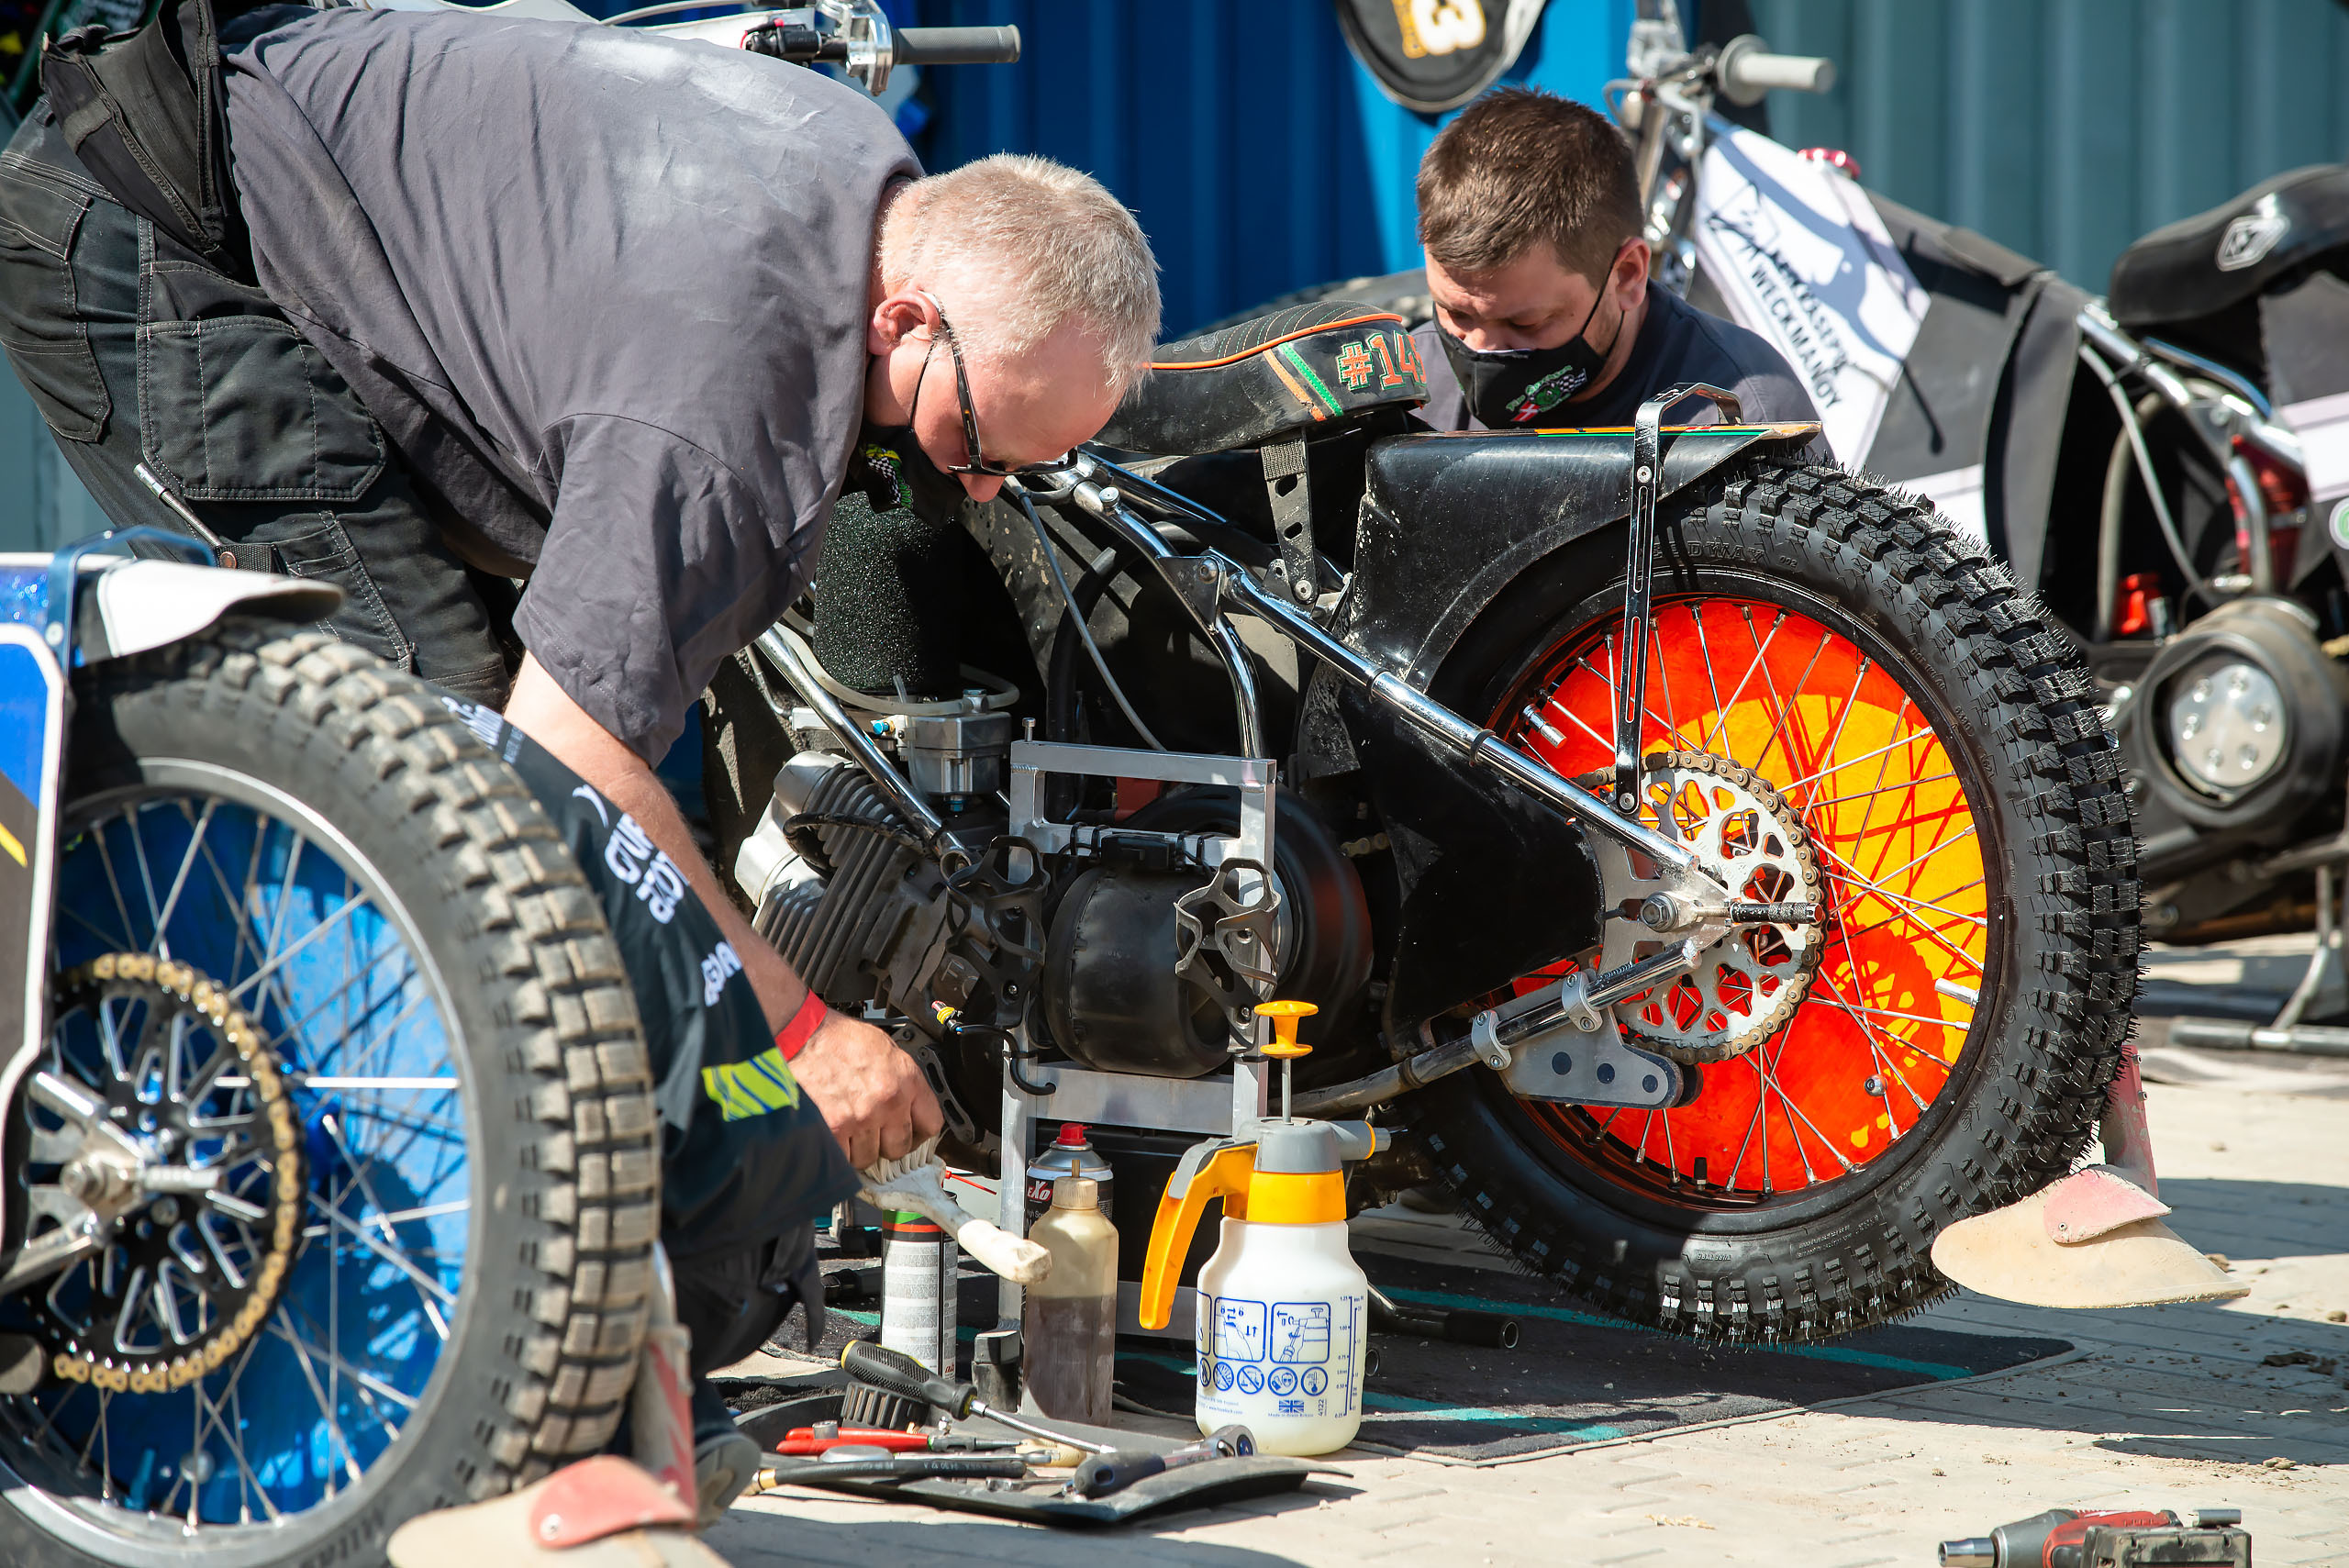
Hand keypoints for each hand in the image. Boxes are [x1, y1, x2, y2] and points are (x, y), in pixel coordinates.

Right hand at [791, 1010, 943, 1171]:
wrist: (800, 1034)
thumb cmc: (837, 1039)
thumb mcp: (884, 1049)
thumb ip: (902, 1080)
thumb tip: (909, 1106)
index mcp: (905, 1079)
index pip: (931, 1123)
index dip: (918, 1132)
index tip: (908, 1133)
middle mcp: (887, 1101)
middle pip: (899, 1147)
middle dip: (885, 1143)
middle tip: (871, 1131)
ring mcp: (860, 1118)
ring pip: (869, 1157)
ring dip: (858, 1149)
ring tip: (847, 1129)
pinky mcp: (833, 1129)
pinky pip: (843, 1159)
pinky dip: (837, 1152)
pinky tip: (831, 1134)